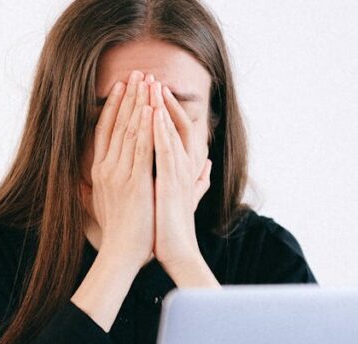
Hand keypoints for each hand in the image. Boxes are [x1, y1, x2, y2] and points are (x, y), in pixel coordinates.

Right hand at [83, 70, 155, 270]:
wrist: (121, 254)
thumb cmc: (118, 234)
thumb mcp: (103, 205)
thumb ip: (100, 188)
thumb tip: (91, 181)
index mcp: (100, 173)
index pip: (105, 131)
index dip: (113, 107)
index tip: (121, 87)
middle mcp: (106, 169)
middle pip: (117, 125)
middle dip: (128, 97)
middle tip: (137, 73)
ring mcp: (120, 175)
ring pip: (130, 131)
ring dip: (139, 104)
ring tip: (146, 82)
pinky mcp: (135, 183)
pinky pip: (142, 149)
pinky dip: (147, 127)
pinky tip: (152, 109)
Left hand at [149, 79, 212, 269]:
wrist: (177, 253)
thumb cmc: (175, 228)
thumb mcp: (184, 197)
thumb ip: (197, 181)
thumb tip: (208, 167)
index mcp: (183, 168)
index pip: (175, 130)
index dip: (165, 109)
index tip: (151, 91)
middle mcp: (184, 166)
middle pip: (174, 124)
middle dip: (161, 100)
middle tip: (149, 77)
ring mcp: (179, 173)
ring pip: (170, 132)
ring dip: (160, 107)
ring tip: (150, 85)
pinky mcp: (171, 183)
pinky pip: (164, 151)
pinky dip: (159, 131)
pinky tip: (151, 114)